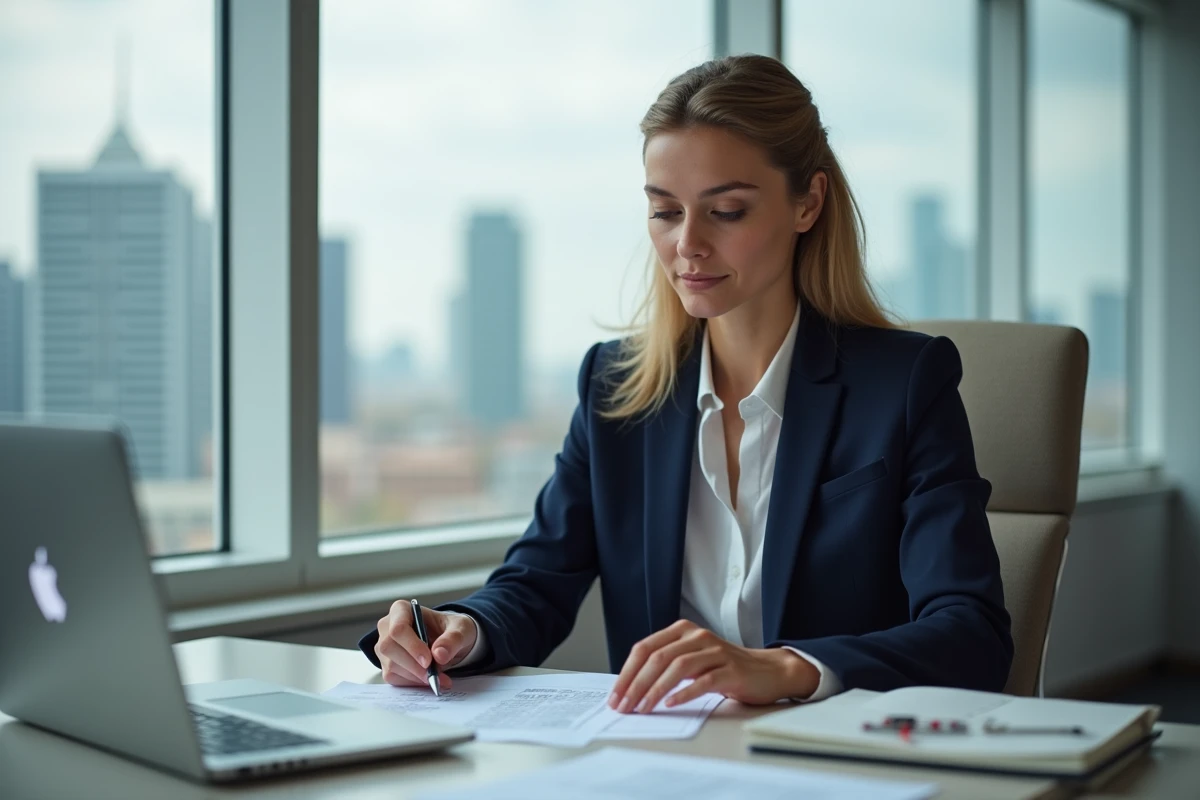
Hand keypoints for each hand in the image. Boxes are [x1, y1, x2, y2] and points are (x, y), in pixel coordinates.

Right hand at [374, 600, 477, 688]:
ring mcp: (385, 647)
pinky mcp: (387, 665)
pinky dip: (413, 683)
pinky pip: (393, 678)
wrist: (450, 642)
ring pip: (390, 665)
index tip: (429, 660)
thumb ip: (453, 639)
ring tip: (440, 679)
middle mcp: (387, 627)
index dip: (412, 646)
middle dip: (413, 665)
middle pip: (389, 648)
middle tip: (435, 675)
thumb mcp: (461, 629)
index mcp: (402, 610)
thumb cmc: (452, 629)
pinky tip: (429, 681)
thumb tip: (439, 654)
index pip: (398, 628)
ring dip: (415, 677)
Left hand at [607, 620, 818, 712]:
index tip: (615, 695)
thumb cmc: (724, 669)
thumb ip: (666, 666)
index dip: (627, 672)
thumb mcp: (691, 661)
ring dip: (655, 690)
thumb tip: (631, 688)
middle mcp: (696, 636)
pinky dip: (683, 693)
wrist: (767, 671)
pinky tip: (670, 704)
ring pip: (677, 667)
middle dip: (636, 684)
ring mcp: (714, 651)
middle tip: (624, 706)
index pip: (645, 648)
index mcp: (682, 631)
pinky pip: (703, 680)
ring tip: (643, 708)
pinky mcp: (730, 669)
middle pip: (657, 658)